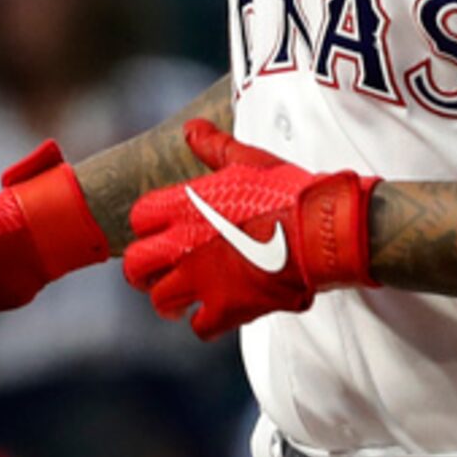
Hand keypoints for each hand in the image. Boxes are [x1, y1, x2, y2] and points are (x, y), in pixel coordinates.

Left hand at [122, 120, 376, 339]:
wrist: (321, 230)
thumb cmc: (289, 193)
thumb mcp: (249, 161)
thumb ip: (215, 148)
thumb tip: (192, 129)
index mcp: (185, 205)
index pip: (139, 219)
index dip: (147, 228)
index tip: (159, 234)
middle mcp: (183, 244)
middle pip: (136, 266)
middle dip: (143, 272)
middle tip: (157, 275)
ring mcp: (201, 279)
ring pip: (161, 301)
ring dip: (170, 302)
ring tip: (181, 302)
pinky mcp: (225, 307)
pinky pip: (200, 327)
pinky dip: (206, 324)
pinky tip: (216, 315)